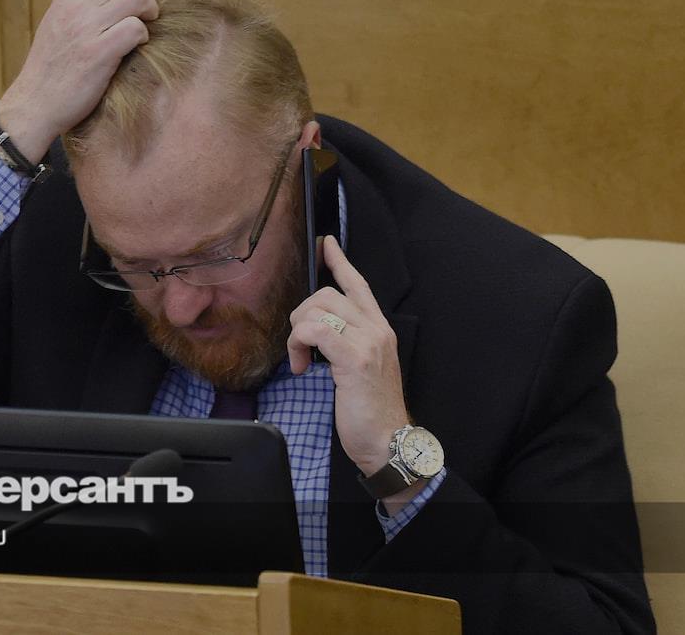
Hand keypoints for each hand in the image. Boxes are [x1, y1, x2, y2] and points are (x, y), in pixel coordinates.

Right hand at [0, 0, 158, 163]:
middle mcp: (76, 6)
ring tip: (146, 32)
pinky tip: (136, 49)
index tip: (139, 10)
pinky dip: (143, 37)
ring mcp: (86, 27)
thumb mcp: (58, 28)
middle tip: (151, 17)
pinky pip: (136, 28)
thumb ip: (82, 12)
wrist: (34, 105)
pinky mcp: (98, 52)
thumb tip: (116, 3)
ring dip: (150, 14)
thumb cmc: (51, 73)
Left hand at [287, 235, 409, 476]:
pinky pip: (315, 331)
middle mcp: (377, 329)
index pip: (358, 284)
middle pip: (327, 294)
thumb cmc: (370, 409)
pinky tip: (302, 366)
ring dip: (298, 333)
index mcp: (379, 329)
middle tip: (300, 346)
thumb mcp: (361, 368)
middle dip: (302, 315)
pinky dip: (299, 344)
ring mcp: (368, 341)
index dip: (339, 261)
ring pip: (318, 310)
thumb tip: (318, 329)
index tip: (326, 244)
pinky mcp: (355, 358)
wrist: (387, 440)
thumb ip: (346, 343)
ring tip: (301, 360)